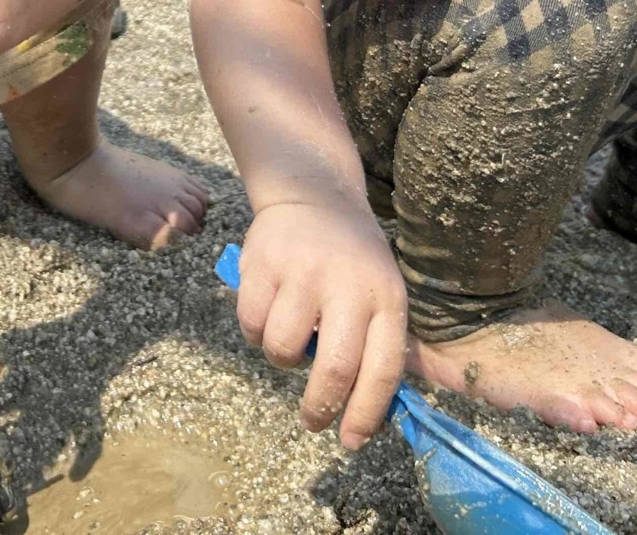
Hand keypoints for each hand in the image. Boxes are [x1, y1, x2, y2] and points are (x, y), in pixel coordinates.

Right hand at [234, 200, 410, 450]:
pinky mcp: (263, 262)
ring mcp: (303, 271)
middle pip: (335, 368)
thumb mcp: (380, 290)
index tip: (351, 441)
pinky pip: (250, 324)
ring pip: (284, 349)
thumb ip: (377, 343)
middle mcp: (348, 284)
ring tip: (290, 337)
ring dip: (282, 358)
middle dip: (321, 408)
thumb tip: (368, 416)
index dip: (366, 412)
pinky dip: (255, 332)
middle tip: (313, 421)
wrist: (312, 194)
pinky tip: (268, 313)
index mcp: (385, 296)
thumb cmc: (352, 258)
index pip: (382, 368)